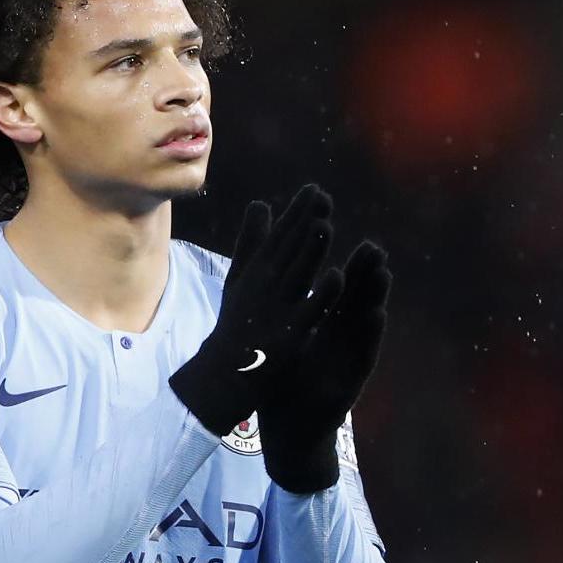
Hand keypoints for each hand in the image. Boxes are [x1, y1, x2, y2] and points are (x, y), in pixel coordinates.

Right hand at [169, 184, 333, 434]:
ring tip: (326, 225)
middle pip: (288, 250)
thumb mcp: (240, 277)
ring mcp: (276, 309)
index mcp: (257, 270)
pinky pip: (308, 312)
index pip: (280, 236)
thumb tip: (261, 203)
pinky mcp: (288, 334)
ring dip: (310, 251)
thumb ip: (252, 241)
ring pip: (296, 276)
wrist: (224, 372)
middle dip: (305, 222)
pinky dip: (321, 295)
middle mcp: (265, 285)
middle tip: (323, 196)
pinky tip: (337, 277)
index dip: (297, 212)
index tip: (314, 189)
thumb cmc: (237, 322)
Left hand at [258, 240, 391, 493]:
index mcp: (325, 328)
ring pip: (364, 323)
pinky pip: (363, 354)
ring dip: (375, 298)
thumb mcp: (286, 341)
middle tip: (374, 247)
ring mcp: (349, 360)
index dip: (349, 267)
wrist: (288, 429)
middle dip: (366, 275)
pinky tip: (377, 314)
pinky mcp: (351, 380)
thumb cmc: (286, 382)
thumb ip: (288, 311)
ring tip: (383, 272)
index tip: (361, 243)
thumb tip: (283, 276)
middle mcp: (341, 340)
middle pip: (356, 302)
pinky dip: (371, 334)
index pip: (340, 292)